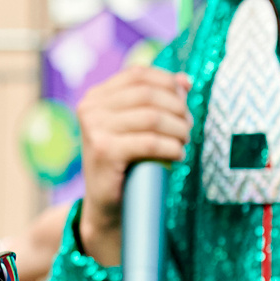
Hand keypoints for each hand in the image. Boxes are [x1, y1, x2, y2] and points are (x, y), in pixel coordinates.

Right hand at [75, 66, 191, 264]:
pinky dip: (171, 147)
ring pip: (152, 117)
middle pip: (148, 94)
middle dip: (177, 108)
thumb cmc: (125, 164)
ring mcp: (94, 129)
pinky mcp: (104, 151)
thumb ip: (156, 101)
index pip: (138, 74)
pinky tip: (178, 155)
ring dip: (178, 129)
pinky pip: (150, 142)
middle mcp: (90, 108)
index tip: (185, 96)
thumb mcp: (137, 127)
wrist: (106, 206)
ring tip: (184, 142)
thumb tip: (184, 80)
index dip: (167, 81)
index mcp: (96, 97)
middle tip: (188, 126)